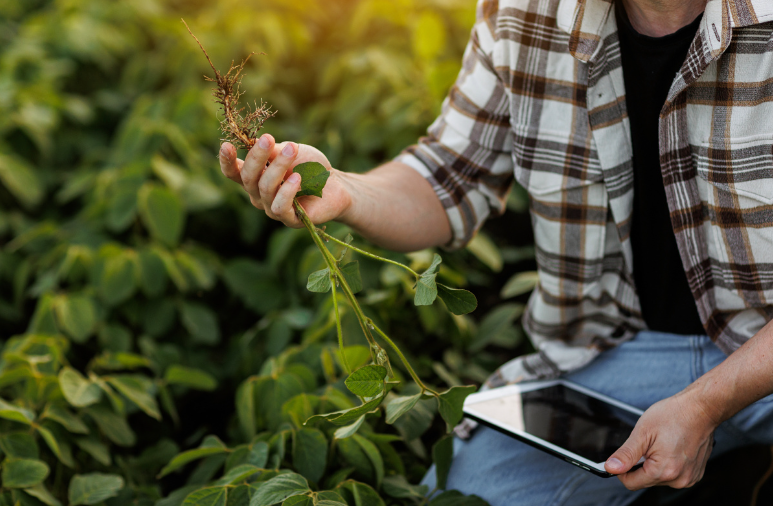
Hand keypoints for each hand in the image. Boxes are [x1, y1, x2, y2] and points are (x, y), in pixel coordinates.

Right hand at [218, 134, 351, 227]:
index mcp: (255, 178)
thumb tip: (256, 144)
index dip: (227, 162)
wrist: (336, 184)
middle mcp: (259, 195)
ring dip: (278, 167)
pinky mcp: (290, 220)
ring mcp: (272, 209)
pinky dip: (287, 191)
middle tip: (268, 138)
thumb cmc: (310, 165)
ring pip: (265, 188)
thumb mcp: (290, 151)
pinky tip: (298, 178)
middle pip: (248, 178)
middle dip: (257, 156)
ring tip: (293, 149)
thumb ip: (273, 150)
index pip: (234, 173)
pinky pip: (280, 207)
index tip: (226, 145)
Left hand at [604, 391, 716, 489]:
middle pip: (644, 480)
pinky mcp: (694, 474)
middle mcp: (678, 479)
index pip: (630, 483)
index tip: (622, 457)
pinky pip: (672, 474)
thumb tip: (611, 468)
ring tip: (661, 444)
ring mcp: (689, 478)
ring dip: (654, 464)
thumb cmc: (674, 416)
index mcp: (664, 471)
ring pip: (658, 478)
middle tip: (647, 444)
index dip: (621, 469)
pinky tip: (671, 448)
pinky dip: (667, 464)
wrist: (700, 409)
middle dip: (640, 464)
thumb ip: (625, 454)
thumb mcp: (643, 432)